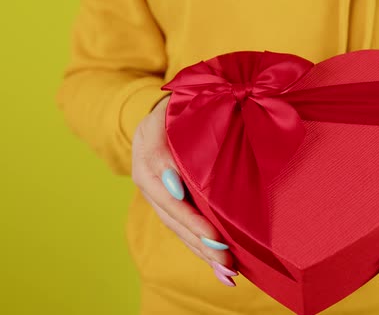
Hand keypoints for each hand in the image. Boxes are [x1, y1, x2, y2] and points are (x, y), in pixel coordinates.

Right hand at [131, 95, 237, 285]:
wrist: (166, 112)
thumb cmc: (181, 107)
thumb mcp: (178, 109)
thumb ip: (176, 138)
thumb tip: (175, 186)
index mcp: (148, 155)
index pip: (170, 194)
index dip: (190, 216)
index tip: (214, 236)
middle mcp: (148, 179)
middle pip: (174, 217)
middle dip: (201, 242)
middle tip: (228, 261)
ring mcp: (157, 194)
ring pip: (178, 229)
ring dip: (203, 253)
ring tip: (228, 274)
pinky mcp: (168, 203)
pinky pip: (182, 229)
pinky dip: (201, 250)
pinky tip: (220, 271)